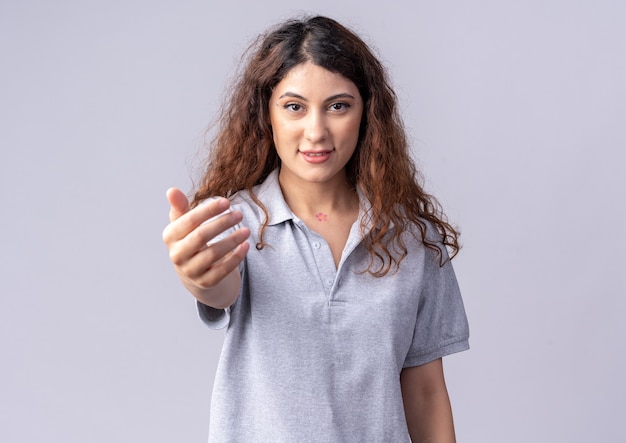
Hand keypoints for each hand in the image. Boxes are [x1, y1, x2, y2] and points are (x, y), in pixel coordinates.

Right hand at [162, 188, 249, 304]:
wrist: (194, 272)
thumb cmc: (190, 240)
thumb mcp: (183, 224)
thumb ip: (180, 207)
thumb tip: (171, 190)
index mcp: (170, 236)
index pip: (189, 220)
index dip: (208, 210)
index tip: (226, 202)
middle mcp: (177, 255)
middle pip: (201, 236)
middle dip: (222, 223)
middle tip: (239, 214)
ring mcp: (191, 270)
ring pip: (214, 253)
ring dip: (233, 240)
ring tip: (247, 230)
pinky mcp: (205, 282)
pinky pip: (223, 270)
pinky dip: (236, 257)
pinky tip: (246, 246)